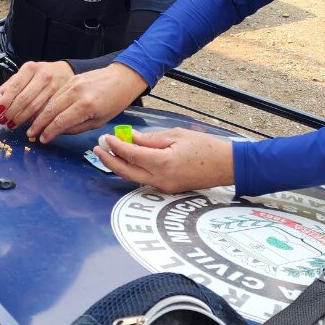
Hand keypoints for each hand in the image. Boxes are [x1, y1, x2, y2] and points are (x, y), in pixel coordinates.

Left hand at [0, 60, 73, 129]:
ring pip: (34, 107)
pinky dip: (32, 119)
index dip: (6, 100)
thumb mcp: (23, 75)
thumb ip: (8, 86)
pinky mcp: (58, 98)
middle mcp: (43, 76)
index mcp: (30, 68)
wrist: (62, 72)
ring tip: (12, 123)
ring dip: (20, 118)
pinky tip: (25, 123)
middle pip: (24, 98)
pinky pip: (43, 111)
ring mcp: (52, 87)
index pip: (15, 86)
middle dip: (12, 112)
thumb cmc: (39, 74)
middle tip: (4, 119)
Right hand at [27, 63, 146, 143]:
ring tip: (34, 125)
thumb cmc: (115, 101)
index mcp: (86, 105)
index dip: (49, 132)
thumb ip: (77, 128)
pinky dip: (48, 103)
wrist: (122, 78)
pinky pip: (56, 93)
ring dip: (40, 114)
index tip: (42, 140)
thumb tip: (58, 132)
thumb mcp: (99, 121)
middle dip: (39, 124)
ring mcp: (73, 83)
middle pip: (51, 110)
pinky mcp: (72, 79)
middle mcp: (77, 93)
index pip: (60, 121)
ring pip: (51, 101)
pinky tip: (44, 112)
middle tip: (30, 134)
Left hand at [95, 128, 234, 192]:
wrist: (227, 166)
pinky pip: (145, 180)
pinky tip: (128, 160)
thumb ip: (152, 138)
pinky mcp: (168, 189)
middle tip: (97, 149)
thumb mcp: (177, 135)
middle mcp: (160, 179)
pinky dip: (133, 169)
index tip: (106, 137)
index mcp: (162, 163)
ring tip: (108, 153)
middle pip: (126, 172)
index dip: (116, 146)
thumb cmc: (206, 147)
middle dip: (109, 160)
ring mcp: (164, 187)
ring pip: (134, 178)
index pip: (131, 155)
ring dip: (119, 166)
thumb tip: (132, 138)